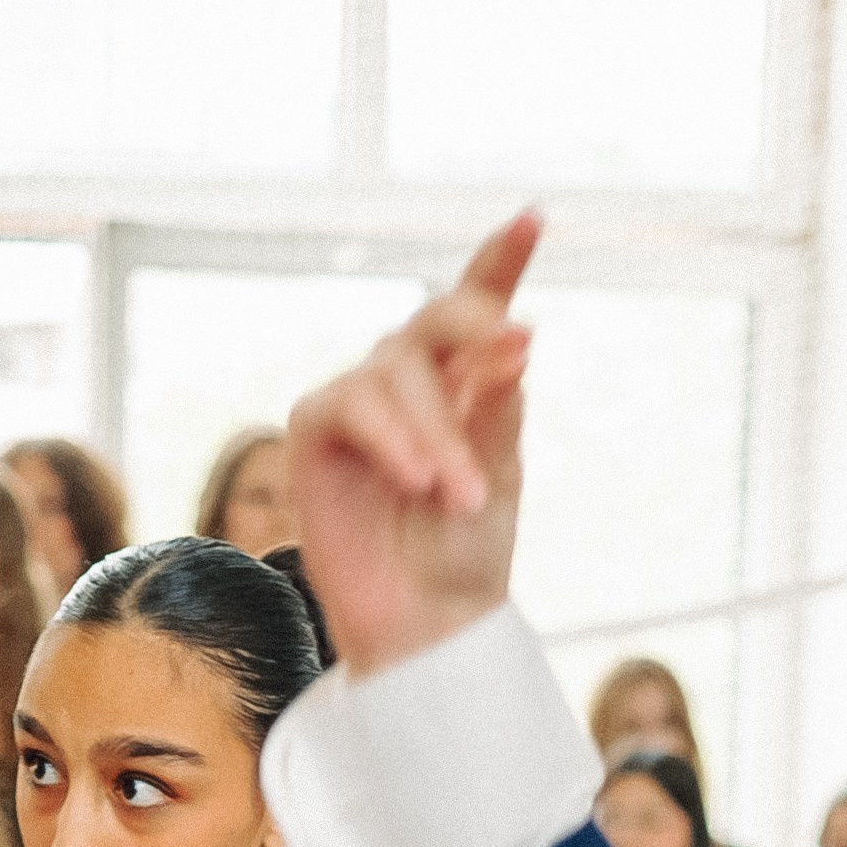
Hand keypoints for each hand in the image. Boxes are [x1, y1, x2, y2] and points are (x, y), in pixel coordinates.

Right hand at [288, 213, 537, 676]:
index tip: (531, 220)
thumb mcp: (499, 474)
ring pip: (398, 369)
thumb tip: (516, 336)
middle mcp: (408, 379)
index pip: (477, 306)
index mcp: (462, 381)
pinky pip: (352, 404)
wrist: (424, 626)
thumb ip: (499, 407)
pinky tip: (415, 479)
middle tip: (516, 358)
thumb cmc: (463, 556)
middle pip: (437, 320)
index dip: (499, 260)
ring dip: (437, 431)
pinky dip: (391, 437)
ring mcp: (359, 400)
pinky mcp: (316, 430)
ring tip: (458, 495)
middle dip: (477, 337)